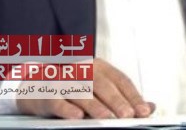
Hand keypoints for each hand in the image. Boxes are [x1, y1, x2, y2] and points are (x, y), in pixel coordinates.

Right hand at [17, 58, 154, 118]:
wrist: (35, 86)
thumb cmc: (74, 89)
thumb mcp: (100, 91)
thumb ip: (124, 99)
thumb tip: (150, 107)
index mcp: (99, 67)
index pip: (120, 79)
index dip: (132, 95)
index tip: (143, 110)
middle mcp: (83, 69)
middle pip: (102, 84)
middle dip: (117, 101)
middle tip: (128, 115)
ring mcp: (64, 80)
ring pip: (82, 92)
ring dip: (95, 106)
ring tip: (108, 118)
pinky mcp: (47, 93)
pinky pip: (58, 101)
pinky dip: (68, 109)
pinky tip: (77, 117)